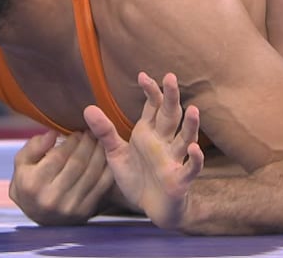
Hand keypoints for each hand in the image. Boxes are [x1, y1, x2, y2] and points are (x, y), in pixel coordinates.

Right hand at [9, 129, 114, 224]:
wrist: (38, 213)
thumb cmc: (29, 182)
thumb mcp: (22, 162)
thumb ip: (34, 146)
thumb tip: (53, 133)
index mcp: (33, 184)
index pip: (59, 156)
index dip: (72, 140)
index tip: (78, 130)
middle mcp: (51, 199)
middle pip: (77, 164)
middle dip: (88, 143)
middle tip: (93, 132)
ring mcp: (69, 208)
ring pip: (92, 173)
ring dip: (100, 153)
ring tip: (101, 141)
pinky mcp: (84, 213)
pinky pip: (101, 186)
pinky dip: (107, 169)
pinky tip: (108, 158)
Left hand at [84, 72, 202, 229]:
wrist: (151, 207)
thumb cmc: (137, 177)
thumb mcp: (116, 153)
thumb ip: (105, 132)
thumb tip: (87, 107)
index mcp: (149, 133)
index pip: (153, 107)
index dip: (150, 91)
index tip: (142, 76)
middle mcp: (164, 142)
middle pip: (170, 116)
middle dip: (171, 98)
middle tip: (171, 77)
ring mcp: (174, 159)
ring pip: (185, 138)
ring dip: (190, 125)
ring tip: (192, 110)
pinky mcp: (180, 179)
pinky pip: (191, 168)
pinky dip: (195, 159)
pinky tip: (194, 149)